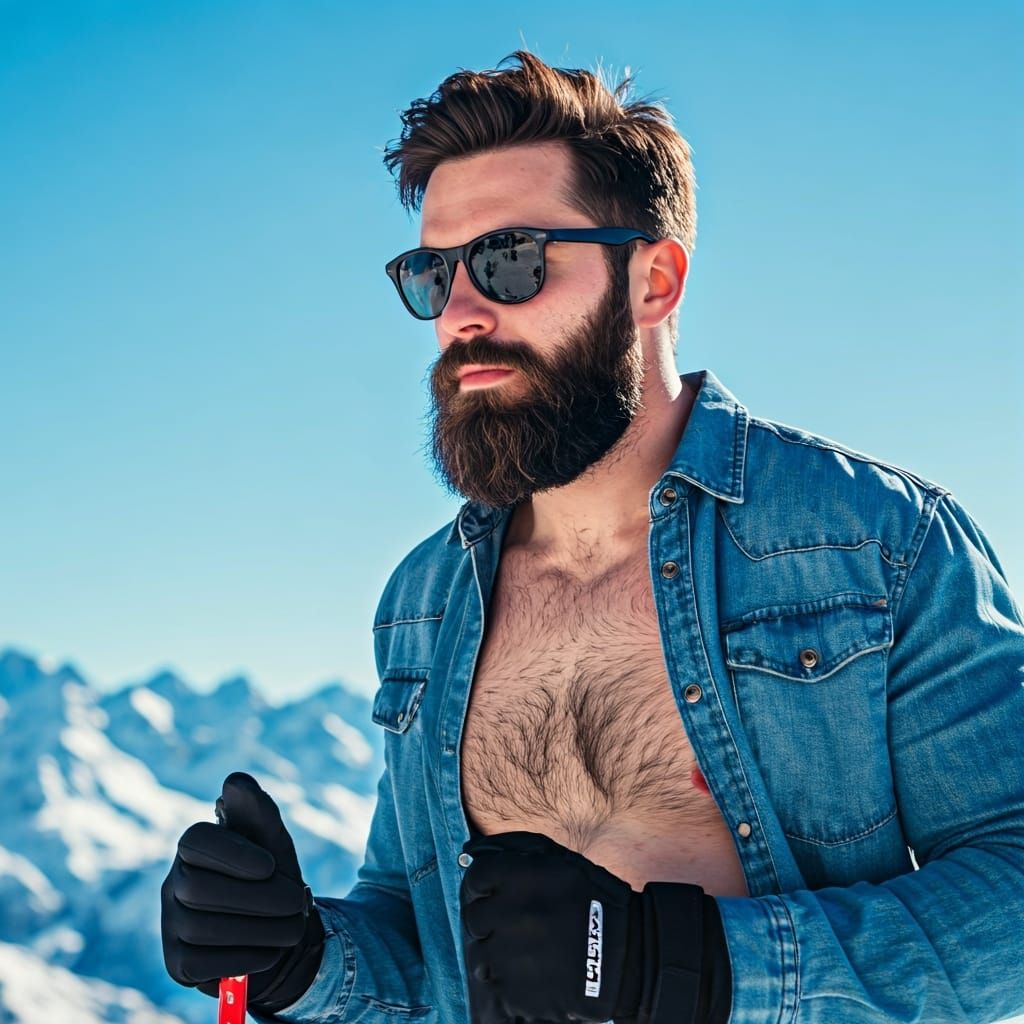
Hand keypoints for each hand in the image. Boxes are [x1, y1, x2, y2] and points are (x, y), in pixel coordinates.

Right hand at [161, 772, 324, 1012]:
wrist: (278, 931)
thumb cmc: (273, 877)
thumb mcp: (273, 842)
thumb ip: (258, 811)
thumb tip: (235, 780)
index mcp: (194, 846)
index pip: (196, 841)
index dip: (232, 854)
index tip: (271, 866)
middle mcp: (172, 884)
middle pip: (198, 889)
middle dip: (257, 897)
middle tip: (297, 901)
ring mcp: (170, 925)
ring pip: (202, 928)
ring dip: (259, 929)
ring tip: (293, 926)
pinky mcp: (178, 965)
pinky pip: (203, 964)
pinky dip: (246, 957)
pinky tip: (271, 950)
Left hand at [459, 831, 730, 1023]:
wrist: (630, 955)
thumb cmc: (597, 904)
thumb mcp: (564, 866)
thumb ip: (523, 858)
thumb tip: (477, 854)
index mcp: (526, 878)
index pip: (478, 877)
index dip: (482, 886)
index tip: (491, 894)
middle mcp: (514, 913)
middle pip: (475, 918)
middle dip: (489, 923)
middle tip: (511, 928)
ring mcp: (513, 955)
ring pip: (480, 955)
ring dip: (495, 954)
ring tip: (521, 955)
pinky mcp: (518, 991)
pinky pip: (495, 985)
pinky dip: (508, 982)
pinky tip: (530, 975)